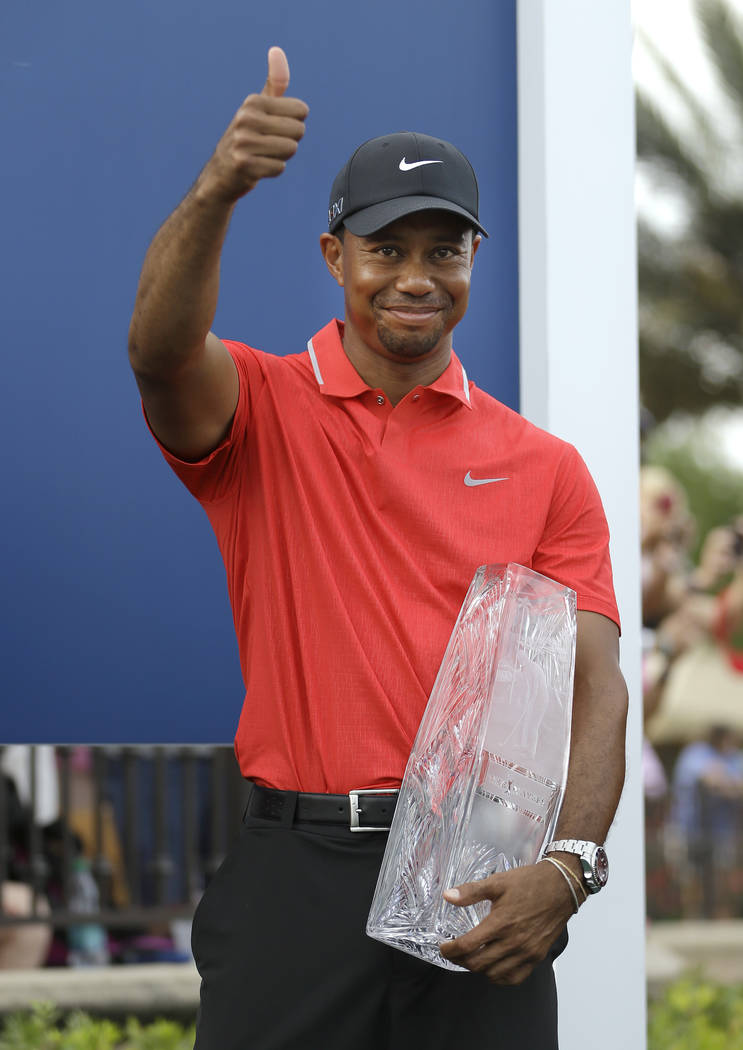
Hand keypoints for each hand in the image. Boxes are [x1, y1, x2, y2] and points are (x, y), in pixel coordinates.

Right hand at [199, 46, 308, 202]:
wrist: (221, 173)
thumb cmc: (247, 138)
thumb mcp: (258, 108)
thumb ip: (274, 83)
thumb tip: (277, 50)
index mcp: (253, 102)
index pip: (302, 111)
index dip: (295, 123)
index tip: (275, 128)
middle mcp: (246, 118)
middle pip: (298, 131)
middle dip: (290, 141)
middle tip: (269, 145)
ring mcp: (243, 142)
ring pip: (290, 149)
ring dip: (281, 157)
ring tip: (263, 155)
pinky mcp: (244, 165)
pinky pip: (279, 168)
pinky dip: (272, 171)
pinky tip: (257, 167)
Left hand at [439, 862, 574, 984]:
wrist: (561, 887)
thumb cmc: (529, 883)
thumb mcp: (497, 882)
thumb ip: (471, 891)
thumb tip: (447, 896)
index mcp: (501, 923)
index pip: (468, 946)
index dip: (450, 950)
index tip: (443, 947)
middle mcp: (513, 942)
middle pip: (478, 963)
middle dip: (460, 961)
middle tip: (453, 953)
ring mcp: (526, 952)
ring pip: (494, 974)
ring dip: (478, 969)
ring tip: (470, 958)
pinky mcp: (537, 957)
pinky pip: (514, 978)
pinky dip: (499, 977)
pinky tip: (492, 967)